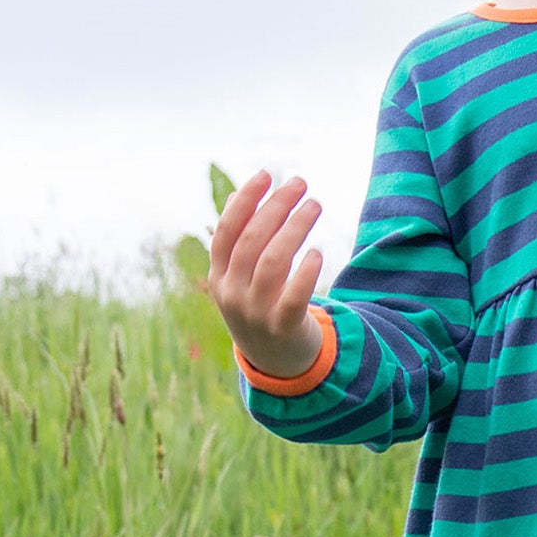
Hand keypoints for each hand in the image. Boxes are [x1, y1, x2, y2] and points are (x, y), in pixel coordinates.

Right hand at [209, 170, 325, 377]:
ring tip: (315, 205)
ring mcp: (255, 313)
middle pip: (253, 241)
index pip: (227, 231)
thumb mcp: (241, 278)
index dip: (245, 200)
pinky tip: (317, 252)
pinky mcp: (282, 328)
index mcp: (219, 277)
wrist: (275, 362)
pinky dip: (306, 272)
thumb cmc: (260, 306)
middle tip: (300, 183)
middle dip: (276, 207)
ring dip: (295, 228)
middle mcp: (232, 294)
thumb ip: (238, 241)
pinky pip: (294, 296)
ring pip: (274, 262)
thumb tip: (234, 196)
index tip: (266, 174)